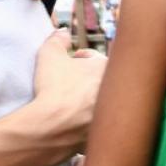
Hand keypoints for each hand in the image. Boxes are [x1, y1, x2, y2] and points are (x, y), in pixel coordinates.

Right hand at [32, 29, 107, 151]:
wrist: (55, 127)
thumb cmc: (54, 88)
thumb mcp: (49, 54)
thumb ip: (56, 39)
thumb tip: (62, 31)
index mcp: (106, 67)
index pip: (94, 57)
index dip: (79, 58)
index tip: (69, 63)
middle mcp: (116, 90)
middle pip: (101, 79)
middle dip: (87, 80)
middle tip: (70, 83)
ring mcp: (112, 113)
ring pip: (101, 102)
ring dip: (88, 101)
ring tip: (70, 103)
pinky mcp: (106, 133)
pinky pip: (96, 124)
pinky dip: (86, 122)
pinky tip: (73, 122)